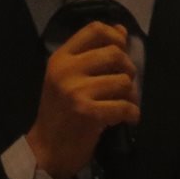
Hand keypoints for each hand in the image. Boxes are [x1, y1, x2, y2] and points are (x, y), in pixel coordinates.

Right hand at [25, 21, 137, 178]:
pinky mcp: (87, 113)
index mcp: (61, 58)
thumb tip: (121, 30)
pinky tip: (127, 118)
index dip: (115, 35)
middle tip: (125, 84)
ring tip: (124, 104)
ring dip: (131, 95)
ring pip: (123, 80)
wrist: (47, 149)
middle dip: (128, 68)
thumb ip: (93, 53)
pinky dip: (132, 113)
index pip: (93, 29)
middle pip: (114, 53)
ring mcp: (75, 91)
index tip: (122, 49)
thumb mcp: (69, 77)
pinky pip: (124, 106)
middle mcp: (66, 70)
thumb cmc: (61, 112)